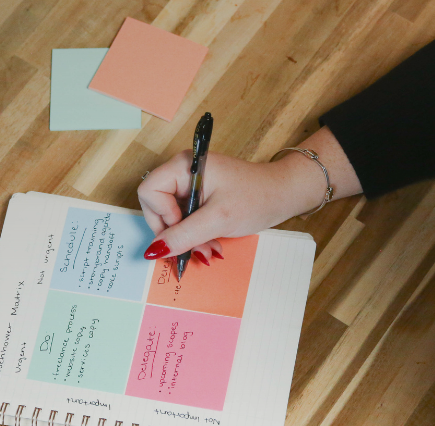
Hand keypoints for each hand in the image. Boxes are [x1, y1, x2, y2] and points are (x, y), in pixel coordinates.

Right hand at [137, 150, 322, 263]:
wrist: (284, 195)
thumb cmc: (257, 198)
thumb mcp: (218, 219)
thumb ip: (183, 235)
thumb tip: (153, 251)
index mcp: (184, 166)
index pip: (149, 191)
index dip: (161, 215)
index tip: (184, 227)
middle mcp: (183, 173)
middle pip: (156, 207)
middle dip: (175, 233)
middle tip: (196, 249)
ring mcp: (191, 186)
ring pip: (171, 219)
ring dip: (187, 240)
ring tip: (209, 251)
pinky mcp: (200, 198)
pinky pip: (185, 221)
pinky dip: (196, 237)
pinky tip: (212, 245)